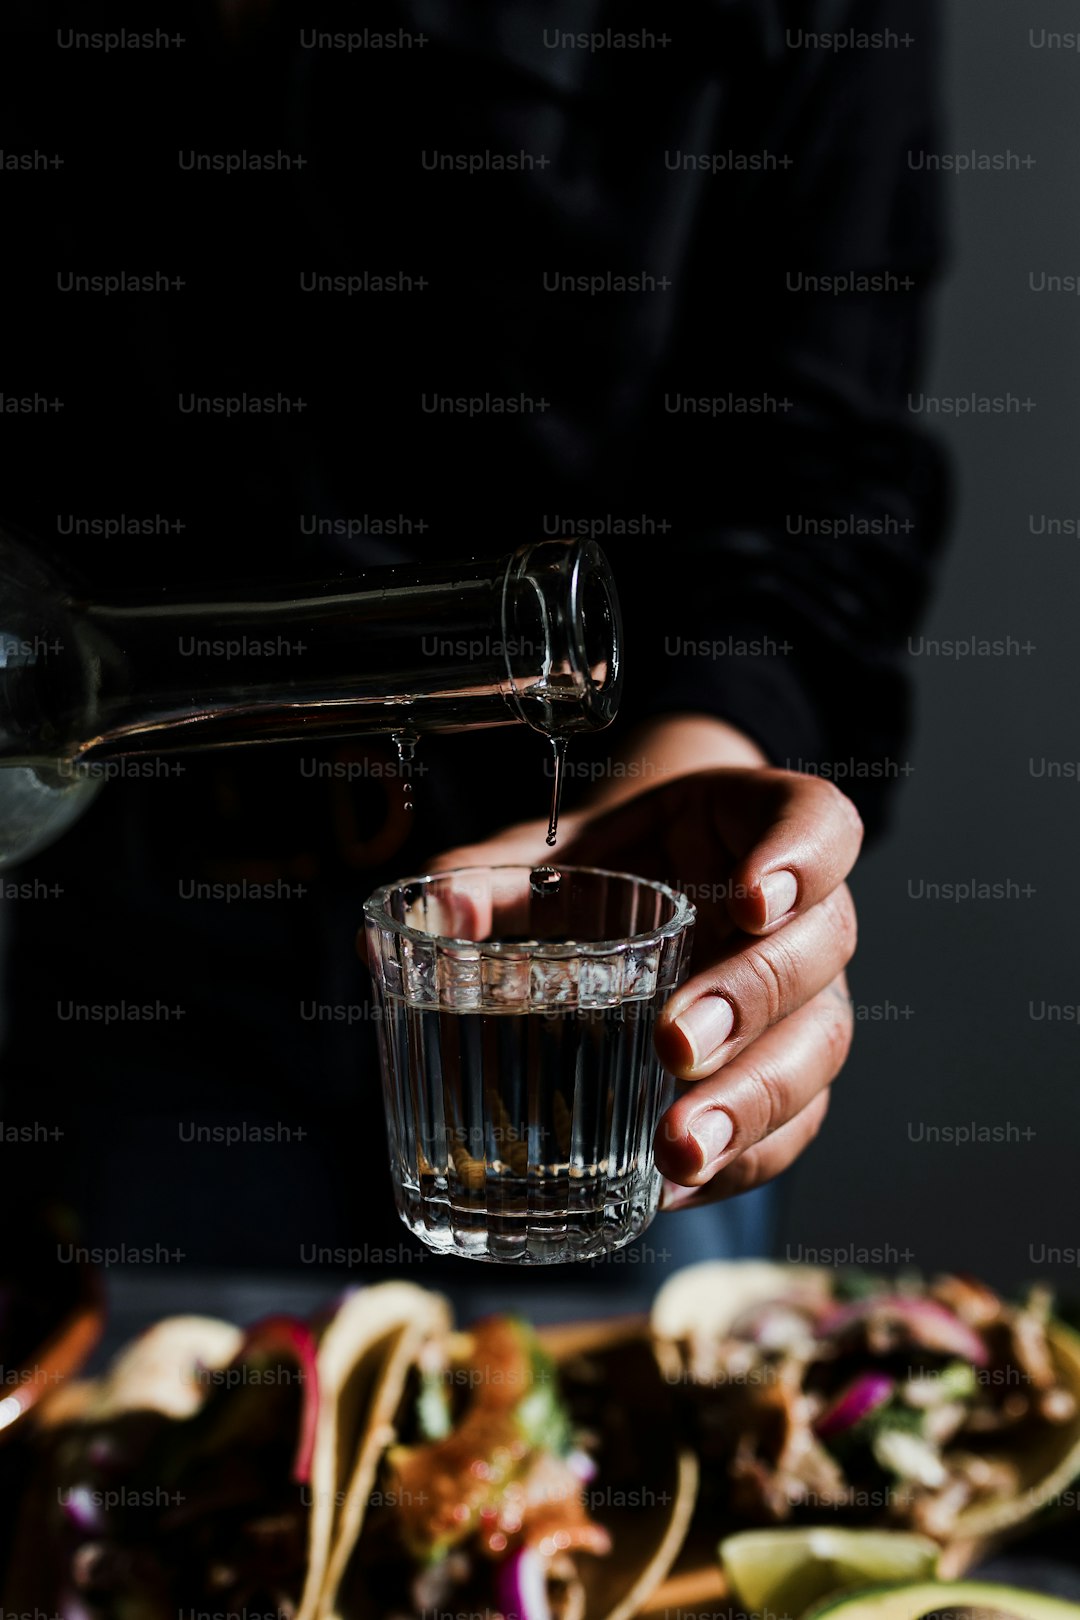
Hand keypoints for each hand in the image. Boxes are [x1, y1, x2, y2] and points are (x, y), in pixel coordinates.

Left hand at [426, 742, 862, 1210]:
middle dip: (750, 1002)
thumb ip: (492, 875)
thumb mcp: (556, 852)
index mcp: (762, 828)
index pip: (819, 824)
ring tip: (679, 1146)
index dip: (801, 860)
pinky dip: (738, 1163)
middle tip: (675, 1044)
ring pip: (818, 1047)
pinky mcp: (791, 1073)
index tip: (749, 899)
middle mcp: (806, 915)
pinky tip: (672, 1187)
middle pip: (820, 952)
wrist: (646, 888)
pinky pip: (793, 1127)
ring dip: (753, 1102)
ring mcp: (809, 998)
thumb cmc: (611, 864)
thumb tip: (432, 914)